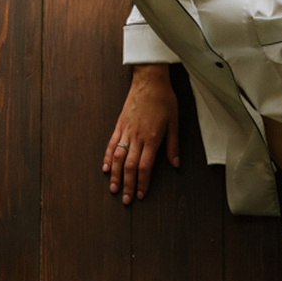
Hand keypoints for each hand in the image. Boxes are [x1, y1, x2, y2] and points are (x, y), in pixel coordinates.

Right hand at [105, 65, 179, 203]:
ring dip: (115, 175)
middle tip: (126, 200)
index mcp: (152, 138)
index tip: (141, 195)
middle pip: (130, 166)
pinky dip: (108, 158)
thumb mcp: (174, 122)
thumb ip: (173, 145)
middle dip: (128, 185)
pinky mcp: (119, 125)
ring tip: (113, 189)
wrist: (149, 80)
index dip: (142, 183)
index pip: (145, 166)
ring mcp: (126, 131)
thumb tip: (175, 164)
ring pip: (118, 158)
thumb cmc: (164, 99)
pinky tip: (106, 168)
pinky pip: (112, 144)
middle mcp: (137, 137)